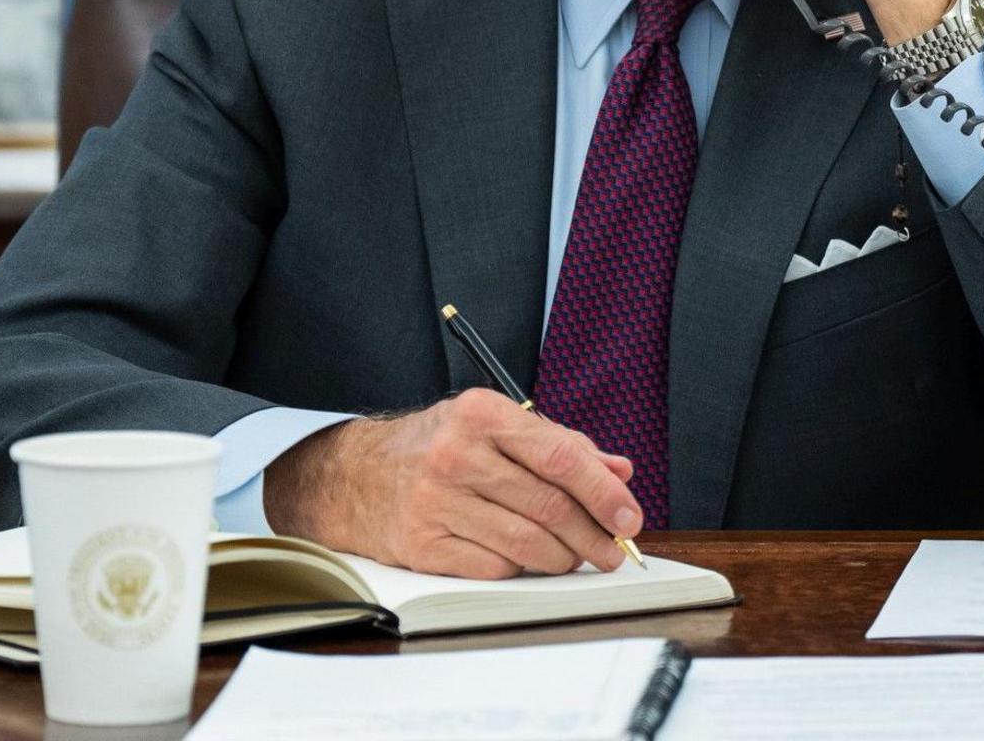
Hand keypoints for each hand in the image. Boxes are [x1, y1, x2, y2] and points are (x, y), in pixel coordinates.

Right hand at [263, 390, 641, 578]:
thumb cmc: (436, 447)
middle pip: (548, 506)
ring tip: (576, 558)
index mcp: (481, 415)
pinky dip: (520, 568)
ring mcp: (436, 502)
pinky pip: (494, 566)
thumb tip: (618, 471)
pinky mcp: (422, 544)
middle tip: (613, 551)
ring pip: (526, 543)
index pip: (560, 456)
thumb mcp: (494, 426)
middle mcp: (456, 455)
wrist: (353, 476)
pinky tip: (526, 560)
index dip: (603, 492)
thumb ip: (560, 444)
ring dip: (563, 558)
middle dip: (593, 535)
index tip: (629, 517)